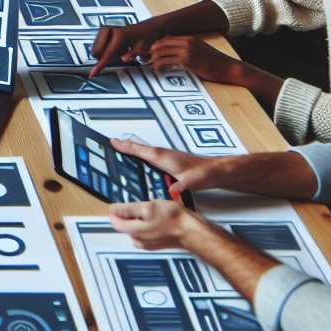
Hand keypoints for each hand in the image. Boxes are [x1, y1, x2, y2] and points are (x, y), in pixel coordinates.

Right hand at [88, 19, 165, 74]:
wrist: (146, 28)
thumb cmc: (144, 37)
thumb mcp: (141, 48)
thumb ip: (131, 54)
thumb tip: (123, 59)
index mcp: (119, 35)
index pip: (106, 54)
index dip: (100, 65)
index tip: (93, 73)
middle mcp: (109, 30)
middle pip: (97, 52)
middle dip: (105, 57)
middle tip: (120, 55)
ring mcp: (104, 29)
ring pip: (97, 49)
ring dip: (106, 53)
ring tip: (121, 50)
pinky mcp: (103, 31)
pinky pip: (98, 46)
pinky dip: (106, 50)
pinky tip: (118, 48)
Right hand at [107, 137, 225, 192]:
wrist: (218, 172)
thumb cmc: (206, 174)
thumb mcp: (195, 180)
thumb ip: (184, 183)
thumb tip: (175, 189)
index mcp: (165, 157)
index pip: (141, 150)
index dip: (126, 146)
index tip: (113, 142)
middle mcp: (165, 155)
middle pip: (141, 148)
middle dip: (126, 146)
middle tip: (113, 143)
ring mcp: (168, 158)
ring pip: (146, 152)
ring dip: (134, 151)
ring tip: (123, 151)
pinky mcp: (172, 163)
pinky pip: (152, 158)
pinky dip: (144, 158)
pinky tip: (143, 163)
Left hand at [107, 199, 211, 251]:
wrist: (192, 231)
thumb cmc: (174, 220)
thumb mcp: (148, 208)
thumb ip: (128, 209)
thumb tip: (113, 209)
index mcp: (134, 232)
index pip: (115, 221)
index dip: (116, 209)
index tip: (121, 201)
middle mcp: (138, 240)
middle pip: (125, 223)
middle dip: (129, 212)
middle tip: (141, 203)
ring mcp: (147, 242)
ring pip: (136, 226)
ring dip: (140, 216)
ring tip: (152, 208)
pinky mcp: (156, 241)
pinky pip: (146, 229)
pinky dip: (149, 221)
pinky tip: (158, 215)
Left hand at [146, 36, 244, 85]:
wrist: (228, 68)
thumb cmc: (214, 63)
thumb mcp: (200, 53)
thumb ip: (187, 52)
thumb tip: (174, 58)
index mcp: (189, 38)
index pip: (166, 38)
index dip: (155, 45)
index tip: (148, 53)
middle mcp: (187, 41)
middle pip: (160, 43)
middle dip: (149, 51)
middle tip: (144, 60)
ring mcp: (187, 50)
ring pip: (161, 52)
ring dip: (152, 60)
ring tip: (150, 67)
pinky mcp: (187, 60)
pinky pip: (167, 61)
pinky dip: (159, 66)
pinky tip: (158, 71)